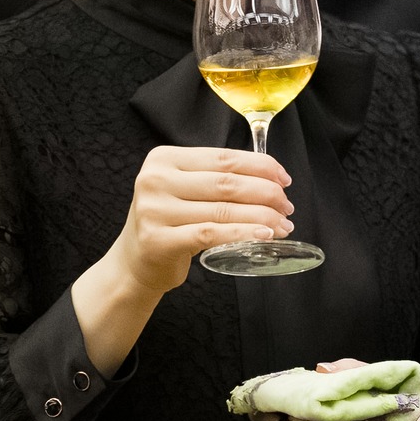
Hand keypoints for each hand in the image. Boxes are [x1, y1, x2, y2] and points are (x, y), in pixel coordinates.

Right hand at [110, 145, 293, 296]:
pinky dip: (242, 234)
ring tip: (282, 224)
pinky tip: (263, 235)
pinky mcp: (159, 239)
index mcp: (163, 159)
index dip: (260, 166)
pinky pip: (211, 233)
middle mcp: (155, 180)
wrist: (134, 262)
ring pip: (223, 209)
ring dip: (261, 216)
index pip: (223, 158)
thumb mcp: (182, 190)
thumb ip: (214, 177)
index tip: (284, 178)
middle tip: (286, 206)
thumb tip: (270, 177)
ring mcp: (154, 210)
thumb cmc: (167, 223)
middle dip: (266, 193)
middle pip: (226, 182)